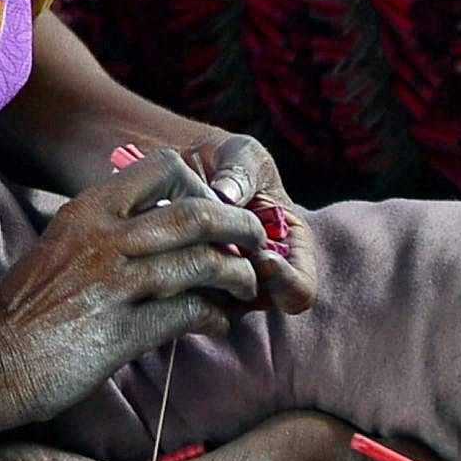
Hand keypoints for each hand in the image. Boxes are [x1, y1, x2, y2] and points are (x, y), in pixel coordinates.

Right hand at [0, 150, 266, 423]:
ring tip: (245, 287)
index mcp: (88, 210)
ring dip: (236, 276)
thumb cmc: (27, 308)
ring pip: (201, 262)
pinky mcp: (120, 331)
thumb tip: (168, 235)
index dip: (203, 187)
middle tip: (256, 243)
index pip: (164, 168)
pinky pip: (188, 313)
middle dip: (239, 227)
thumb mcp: (66, 249)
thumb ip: (113, 234)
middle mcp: (103, 238)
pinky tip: (218, 322)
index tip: (215, 211)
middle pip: (196, 213)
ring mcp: (112, 284)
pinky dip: (213, 316)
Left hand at [185, 133, 319, 314]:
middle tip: (213, 253)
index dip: (285, 280)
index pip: (300, 290)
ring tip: (181, 244)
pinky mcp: (192, 287)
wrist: (185, 164)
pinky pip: (185, 300)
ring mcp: (227, 285)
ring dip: (203, 282)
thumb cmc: (224, 159)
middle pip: (260, 304)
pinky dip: (176, 279)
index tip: (261, 256)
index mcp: (291, 247)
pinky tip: (161, 250)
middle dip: (238, 282)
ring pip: (221, 307)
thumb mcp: (241, 153)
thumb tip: (227, 194)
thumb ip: (241, 171)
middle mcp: (262, 275)